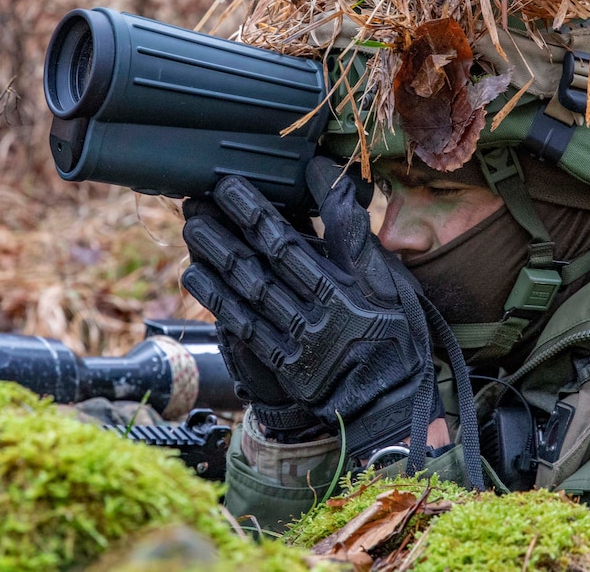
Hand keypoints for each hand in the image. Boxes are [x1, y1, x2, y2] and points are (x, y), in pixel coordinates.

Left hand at [181, 157, 440, 462]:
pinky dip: (217, 299)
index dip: (255, 215)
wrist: (391, 405)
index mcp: (343, 296)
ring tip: (192, 229)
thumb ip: (357, 236)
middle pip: (258, 269)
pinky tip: (197, 275)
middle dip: (224, 231)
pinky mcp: (283, 366)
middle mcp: (313, 320)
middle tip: (196, 200)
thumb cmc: (396, 335)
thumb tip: (334, 184)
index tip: (230, 186)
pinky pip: (243, 328)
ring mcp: (294, 345)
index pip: (289, 247)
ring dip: (215, 260)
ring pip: (246, 295)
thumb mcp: (391, 283)